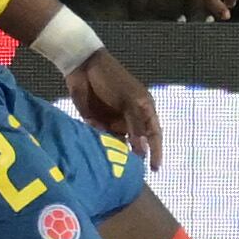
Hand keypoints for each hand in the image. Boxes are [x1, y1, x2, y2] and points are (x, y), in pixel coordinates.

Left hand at [66, 48, 160, 168]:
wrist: (83, 66)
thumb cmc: (112, 78)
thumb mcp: (128, 100)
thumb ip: (135, 124)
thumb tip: (143, 149)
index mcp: (144, 110)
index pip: (154, 135)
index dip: (155, 152)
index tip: (155, 169)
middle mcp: (130, 118)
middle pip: (136, 142)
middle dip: (133, 156)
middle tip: (129, 172)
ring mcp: (113, 121)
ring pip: (117, 142)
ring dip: (114, 150)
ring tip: (111, 162)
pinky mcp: (96, 122)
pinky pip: (100, 137)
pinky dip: (99, 141)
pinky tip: (95, 143)